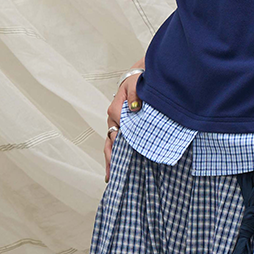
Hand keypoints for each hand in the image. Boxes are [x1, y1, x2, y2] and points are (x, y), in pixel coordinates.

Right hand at [104, 67, 143, 181]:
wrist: (143, 77)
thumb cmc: (139, 80)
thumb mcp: (136, 83)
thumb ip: (134, 94)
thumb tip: (133, 108)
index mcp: (115, 109)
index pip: (116, 126)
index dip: (120, 139)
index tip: (125, 150)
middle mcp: (115, 120)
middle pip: (110, 141)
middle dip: (111, 158)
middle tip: (111, 174)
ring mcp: (119, 126)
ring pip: (112, 146)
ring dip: (112, 161)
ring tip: (110, 177)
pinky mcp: (125, 129)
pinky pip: (119, 145)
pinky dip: (118, 157)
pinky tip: (117, 169)